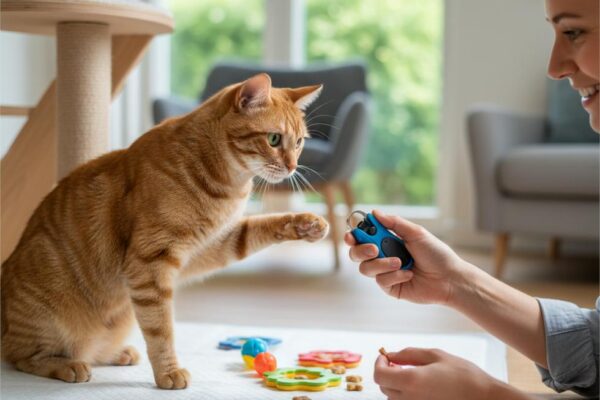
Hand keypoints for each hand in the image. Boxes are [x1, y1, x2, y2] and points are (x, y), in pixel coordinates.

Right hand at [344, 209, 469, 304]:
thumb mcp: (416, 233)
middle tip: (374, 249)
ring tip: (400, 262)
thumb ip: (395, 223)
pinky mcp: (390, 287)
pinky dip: (394, 276)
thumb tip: (375, 212)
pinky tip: (409, 274)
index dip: (353, 236)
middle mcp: (383, 256)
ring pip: (366, 268)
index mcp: (387, 240)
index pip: (363, 237)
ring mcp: (385, 272)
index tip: (352, 235)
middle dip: (361, 250)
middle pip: (356, 254)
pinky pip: (381, 281)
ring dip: (382, 264)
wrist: (449, 277)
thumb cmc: (436, 253)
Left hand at [374, 348, 528, 399]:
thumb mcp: (436, 356)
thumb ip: (409, 354)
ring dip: (396, 385)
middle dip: (387, 373)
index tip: (385, 356)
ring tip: (413, 375)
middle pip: (384, 387)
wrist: (486, 398)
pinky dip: (406, 395)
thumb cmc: (464, 375)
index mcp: (411, 381)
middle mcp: (410, 398)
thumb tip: (390, 354)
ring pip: (393, 397)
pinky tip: (420, 386)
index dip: (379, 364)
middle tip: (399, 362)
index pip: (379, 375)